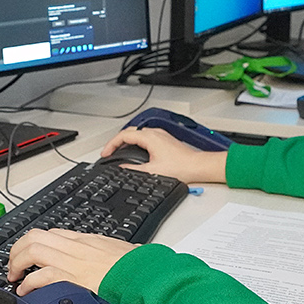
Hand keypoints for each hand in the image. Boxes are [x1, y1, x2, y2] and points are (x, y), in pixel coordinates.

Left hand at [8, 228, 134, 295]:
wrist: (148, 277)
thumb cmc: (139, 269)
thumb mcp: (122, 253)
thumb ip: (109, 255)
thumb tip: (113, 261)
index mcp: (88, 241)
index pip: (52, 234)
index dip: (34, 243)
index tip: (28, 255)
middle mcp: (77, 247)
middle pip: (35, 237)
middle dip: (17, 250)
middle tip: (14, 265)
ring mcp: (74, 262)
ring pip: (33, 250)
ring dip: (17, 263)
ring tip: (14, 277)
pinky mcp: (73, 279)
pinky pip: (41, 276)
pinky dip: (28, 284)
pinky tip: (26, 292)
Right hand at [99, 128, 227, 182]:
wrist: (199, 166)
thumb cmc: (182, 167)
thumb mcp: (152, 171)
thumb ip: (133, 169)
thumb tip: (121, 169)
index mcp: (149, 138)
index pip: (123, 135)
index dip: (111, 144)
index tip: (105, 154)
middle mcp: (155, 133)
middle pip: (129, 132)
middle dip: (117, 142)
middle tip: (110, 153)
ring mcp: (161, 135)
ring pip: (138, 134)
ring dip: (127, 142)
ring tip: (120, 153)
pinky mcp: (165, 140)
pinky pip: (146, 137)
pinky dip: (136, 143)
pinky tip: (136, 153)